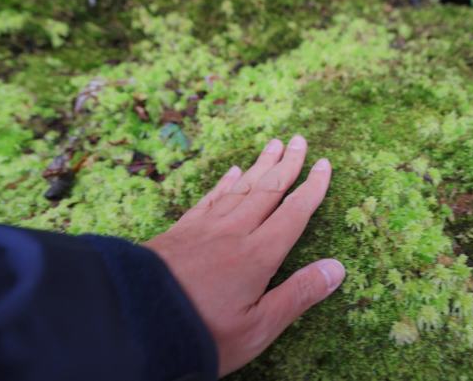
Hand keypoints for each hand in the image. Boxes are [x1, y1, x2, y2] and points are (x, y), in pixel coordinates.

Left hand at [144, 135, 344, 376]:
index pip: (293, 214)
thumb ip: (298, 295)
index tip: (324, 165)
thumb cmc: (202, 331)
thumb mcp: (258, 326)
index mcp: (258, 255)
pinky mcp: (180, 231)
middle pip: (267, 191)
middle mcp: (234, 232)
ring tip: (273, 144)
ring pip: (240, 188)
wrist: (134, 320)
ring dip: (259, 165)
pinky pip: (209, 198)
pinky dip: (224, 182)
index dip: (312, 189)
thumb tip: (337, 268)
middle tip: (300, 140)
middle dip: (287, 165)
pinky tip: (232, 172)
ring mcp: (204, 228)